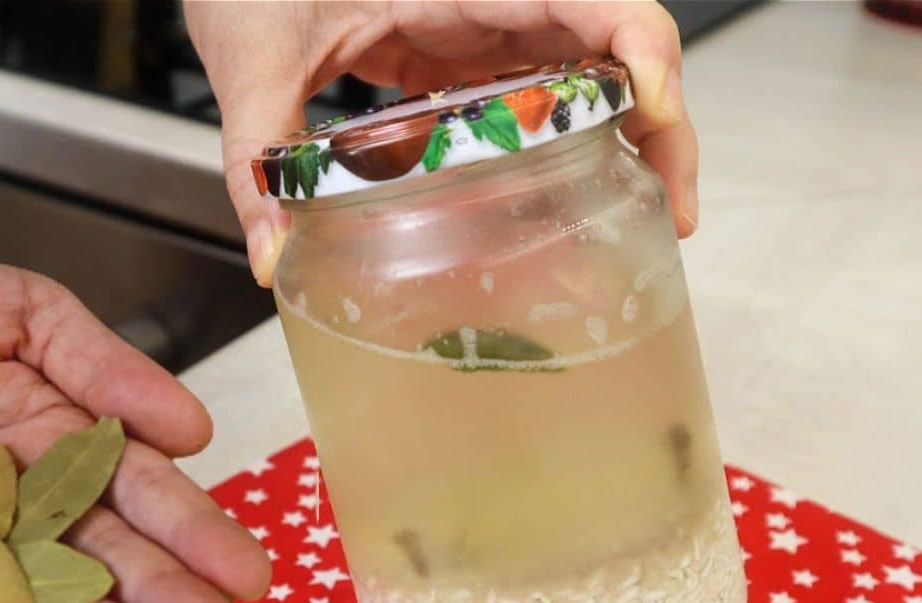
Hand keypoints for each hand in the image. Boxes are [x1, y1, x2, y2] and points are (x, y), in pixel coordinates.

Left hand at [0, 243, 270, 602]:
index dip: (196, 535)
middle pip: (95, 554)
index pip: (141, 496)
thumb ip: (105, 367)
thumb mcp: (30, 313)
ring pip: (21, 582)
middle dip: (159, 600)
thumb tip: (194, 433)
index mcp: (64, 444)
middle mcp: (15, 498)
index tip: (248, 578)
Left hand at [187, 0, 696, 284]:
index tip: (656, 121)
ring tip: (638, 210)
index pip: (590, 0)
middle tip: (668, 208)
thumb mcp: (253, 62)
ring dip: (628, 135)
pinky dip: (573, 136)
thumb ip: (258, 163)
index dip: (644, 54)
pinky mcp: (462, 52)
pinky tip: (576, 188)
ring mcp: (480, 23)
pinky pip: (541, 88)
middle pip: (614, 43)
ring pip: (589, 68)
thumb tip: (272, 257)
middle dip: (660, 120)